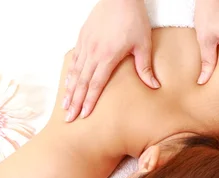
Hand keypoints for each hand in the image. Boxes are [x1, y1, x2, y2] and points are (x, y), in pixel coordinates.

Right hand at [63, 0, 158, 121]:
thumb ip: (145, 67)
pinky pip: (74, 59)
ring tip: (64, 105)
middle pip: (82, 82)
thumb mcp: (143, 44)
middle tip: (69, 118)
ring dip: (69, 90)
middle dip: (75, 101)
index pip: (96, 84)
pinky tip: (67, 83)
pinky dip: (69, 73)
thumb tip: (154, 86)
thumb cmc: (133, 19)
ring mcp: (86, 44)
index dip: (89, 101)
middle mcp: (93, 52)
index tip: (83, 115)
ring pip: (75, 72)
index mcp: (107, 56)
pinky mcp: (82, 37)